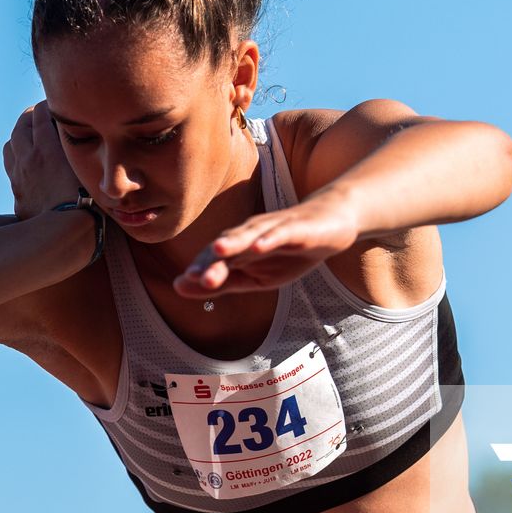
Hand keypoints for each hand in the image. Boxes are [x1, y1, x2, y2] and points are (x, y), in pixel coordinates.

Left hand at [3, 100, 85, 219]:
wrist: (66, 233)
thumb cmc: (87, 200)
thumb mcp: (90, 165)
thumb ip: (84, 145)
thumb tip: (89, 130)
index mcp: (45, 147)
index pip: (41, 113)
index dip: (50, 104)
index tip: (59, 104)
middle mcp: (28, 158)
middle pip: (21, 125)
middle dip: (31, 115)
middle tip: (43, 114)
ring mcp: (19, 176)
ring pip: (11, 145)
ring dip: (20, 135)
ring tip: (31, 135)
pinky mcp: (17, 192)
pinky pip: (11, 166)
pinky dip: (17, 157)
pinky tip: (28, 161)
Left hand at [174, 195, 361, 298]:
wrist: (332, 225)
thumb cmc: (290, 252)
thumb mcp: (257, 277)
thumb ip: (222, 283)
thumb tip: (179, 287)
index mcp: (239, 247)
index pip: (216, 260)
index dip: (200, 271)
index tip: (181, 286)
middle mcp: (250, 233)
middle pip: (228, 246)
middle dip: (212, 260)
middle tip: (194, 277)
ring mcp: (273, 228)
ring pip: (250, 234)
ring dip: (234, 242)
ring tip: (219, 249)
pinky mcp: (296, 226)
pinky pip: (280, 232)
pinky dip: (269, 238)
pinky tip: (259, 247)